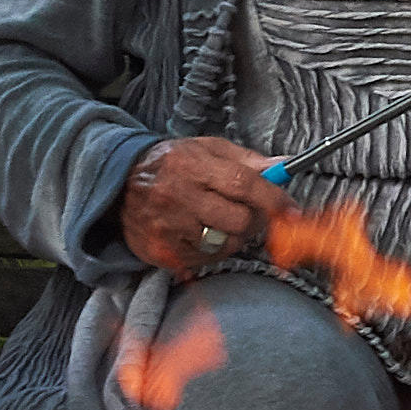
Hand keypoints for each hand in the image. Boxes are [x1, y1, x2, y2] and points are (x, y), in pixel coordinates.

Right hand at [120, 136, 291, 280]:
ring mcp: (166, 227)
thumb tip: (284, 164)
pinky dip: (212, 250)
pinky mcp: (159, 251)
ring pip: (225, 244)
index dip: (273, 198)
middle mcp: (177, 197)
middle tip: (250, 213)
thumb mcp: (208, 149)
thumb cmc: (173, 163)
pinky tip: (202, 233)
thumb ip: (247, 159)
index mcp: (191, 166)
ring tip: (222, 221)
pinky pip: (205, 260)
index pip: (242, 184)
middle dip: (254, 219)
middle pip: (238, 220)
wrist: (119, 182)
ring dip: (234, 236)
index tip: (291, 208)